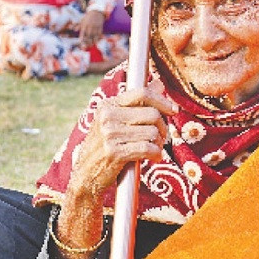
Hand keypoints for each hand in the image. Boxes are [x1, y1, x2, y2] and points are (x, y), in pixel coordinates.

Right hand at [68, 79, 179, 200]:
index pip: (142, 93)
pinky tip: (154, 157)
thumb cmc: (105, 145)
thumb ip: (138, 102)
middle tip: (160, 137)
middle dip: (162, 127)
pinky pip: (147, 148)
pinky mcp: (114, 152)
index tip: (173, 110)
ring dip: (159, 143)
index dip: (162, 101)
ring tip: (154, 149)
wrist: (85, 174)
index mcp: (108, 105)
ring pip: (152, 132)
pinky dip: (156, 154)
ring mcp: (109, 134)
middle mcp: (107, 117)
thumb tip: (159, 83)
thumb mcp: (116, 120)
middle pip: (152, 114)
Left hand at [79, 10, 104, 46]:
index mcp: (85, 25)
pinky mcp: (100, 28)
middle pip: (89, 36)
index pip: (83, 32)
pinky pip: (99, 34)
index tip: (81, 42)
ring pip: (94, 36)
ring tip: (91, 45)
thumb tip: (74, 30)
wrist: (96, 13)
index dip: (82, 37)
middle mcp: (90, 26)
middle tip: (86, 46)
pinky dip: (98, 38)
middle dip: (87, 41)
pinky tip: (96, 42)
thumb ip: (77, 26)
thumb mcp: (82, 21)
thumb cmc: (87, 18)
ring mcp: (96, 27)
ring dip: (93, 41)